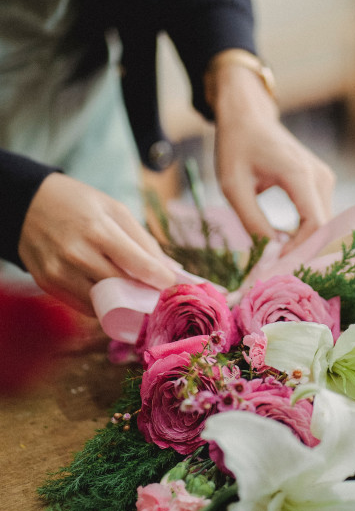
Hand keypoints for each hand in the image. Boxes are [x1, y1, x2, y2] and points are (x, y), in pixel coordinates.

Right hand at [18, 174, 175, 314]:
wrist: (26, 204)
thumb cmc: (79, 204)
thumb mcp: (115, 210)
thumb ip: (144, 240)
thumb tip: (172, 269)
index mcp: (98, 230)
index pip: (139, 265)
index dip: (161, 279)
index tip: (173, 284)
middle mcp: (77, 255)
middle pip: (124, 287)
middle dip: (145, 292)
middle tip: (158, 292)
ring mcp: (60, 273)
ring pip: (104, 303)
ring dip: (124, 302)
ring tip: (135, 294)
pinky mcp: (48, 285)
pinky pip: (84, 306)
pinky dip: (101, 304)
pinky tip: (110, 294)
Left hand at [210, 60, 334, 251]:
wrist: (247, 117)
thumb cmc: (237, 147)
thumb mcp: (233, 187)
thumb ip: (251, 221)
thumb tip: (272, 253)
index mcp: (298, 174)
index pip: (315, 223)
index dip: (300, 249)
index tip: (278, 263)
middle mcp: (319, 177)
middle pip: (323, 227)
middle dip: (303, 251)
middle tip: (278, 268)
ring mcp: (323, 179)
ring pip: (323, 224)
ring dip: (304, 243)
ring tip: (278, 258)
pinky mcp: (320, 183)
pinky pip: (318, 216)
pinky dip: (304, 233)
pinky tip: (284, 243)